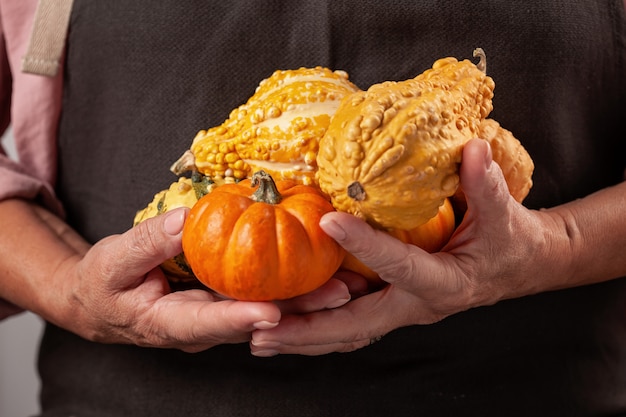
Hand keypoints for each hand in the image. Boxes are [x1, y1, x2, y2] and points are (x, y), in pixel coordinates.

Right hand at [54, 206, 354, 352]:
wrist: (106, 300)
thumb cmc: (104, 283)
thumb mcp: (112, 262)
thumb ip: (146, 244)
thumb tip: (185, 220)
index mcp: (168, 324)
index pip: (207, 324)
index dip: (239, 319)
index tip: (271, 313)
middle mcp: (202, 327)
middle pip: (253, 320)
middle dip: (297, 311)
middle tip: (338, 295)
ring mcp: (218, 315)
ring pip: (266, 309)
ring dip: (306, 300)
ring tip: (347, 285)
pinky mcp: (227, 300)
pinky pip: (261, 293)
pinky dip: (292, 284)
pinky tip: (323, 270)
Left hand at [251, 139, 549, 355]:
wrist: (518, 266)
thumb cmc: (511, 242)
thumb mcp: (505, 215)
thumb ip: (486, 185)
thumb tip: (470, 149)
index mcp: (444, 284)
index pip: (400, 267)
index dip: (367, 245)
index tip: (329, 222)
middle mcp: (416, 306)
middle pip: (356, 326)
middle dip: (309, 331)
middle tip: (262, 333)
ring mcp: (400, 309)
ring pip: (347, 331)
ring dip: (304, 336)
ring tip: (259, 339)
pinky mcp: (391, 304)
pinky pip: (349, 320)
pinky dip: (317, 324)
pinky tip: (286, 319)